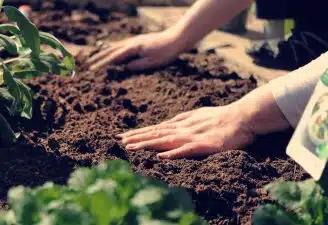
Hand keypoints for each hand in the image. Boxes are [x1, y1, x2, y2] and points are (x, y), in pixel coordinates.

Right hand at [87, 31, 183, 70]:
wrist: (176, 38)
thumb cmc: (166, 52)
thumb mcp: (153, 62)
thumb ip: (139, 65)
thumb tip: (125, 68)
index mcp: (134, 48)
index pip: (115, 57)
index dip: (103, 64)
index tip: (94, 70)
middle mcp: (131, 43)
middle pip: (111, 51)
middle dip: (99, 58)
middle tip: (89, 65)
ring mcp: (134, 41)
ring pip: (115, 46)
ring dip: (104, 52)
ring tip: (94, 57)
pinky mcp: (138, 41)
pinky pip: (121, 44)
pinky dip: (113, 48)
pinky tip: (110, 49)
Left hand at [117, 105, 255, 158]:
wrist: (243, 117)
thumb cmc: (221, 117)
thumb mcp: (197, 115)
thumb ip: (181, 120)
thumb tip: (165, 124)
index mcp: (181, 124)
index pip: (156, 129)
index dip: (139, 133)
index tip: (123, 136)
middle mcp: (183, 129)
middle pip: (156, 134)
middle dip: (137, 138)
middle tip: (119, 141)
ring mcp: (193, 137)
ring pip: (166, 140)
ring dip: (148, 144)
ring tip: (132, 147)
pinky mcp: (205, 145)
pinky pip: (187, 150)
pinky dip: (174, 153)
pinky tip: (162, 156)